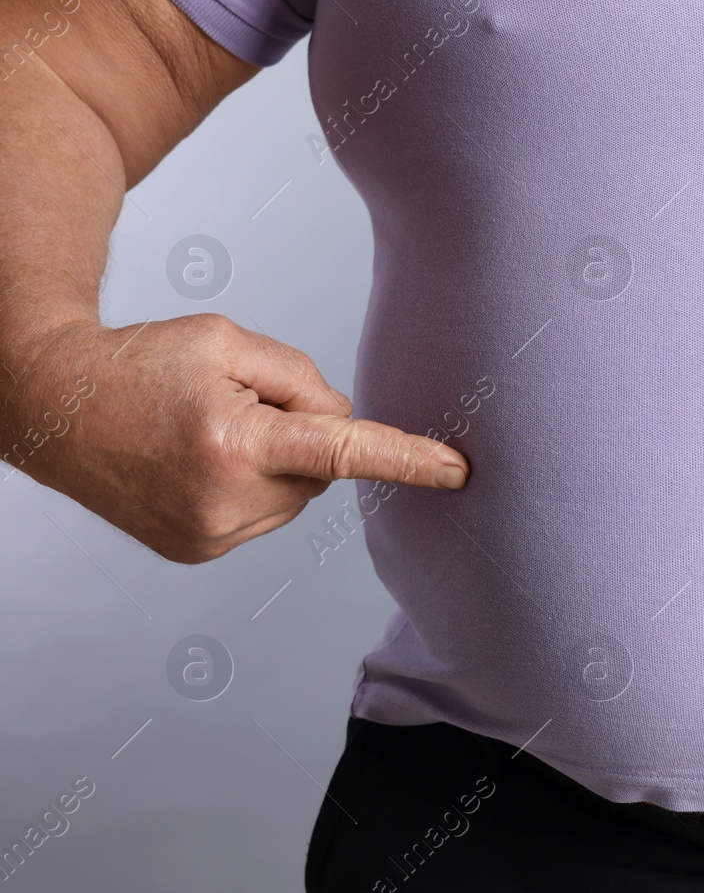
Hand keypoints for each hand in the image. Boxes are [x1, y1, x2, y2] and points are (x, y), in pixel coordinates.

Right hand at [0, 314, 468, 563]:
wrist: (56, 406)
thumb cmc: (143, 363)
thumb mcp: (229, 341)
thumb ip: (304, 379)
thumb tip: (346, 426)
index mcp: (234, 442)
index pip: (342, 451)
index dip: (406, 460)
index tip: (457, 470)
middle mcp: (224, 501)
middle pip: (319, 469)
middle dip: (297, 435)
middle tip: (232, 407)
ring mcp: (209, 535)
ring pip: (295, 496)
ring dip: (273, 464)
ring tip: (207, 435)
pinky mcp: (198, 551)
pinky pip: (263, 515)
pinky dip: (250, 488)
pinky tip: (200, 464)